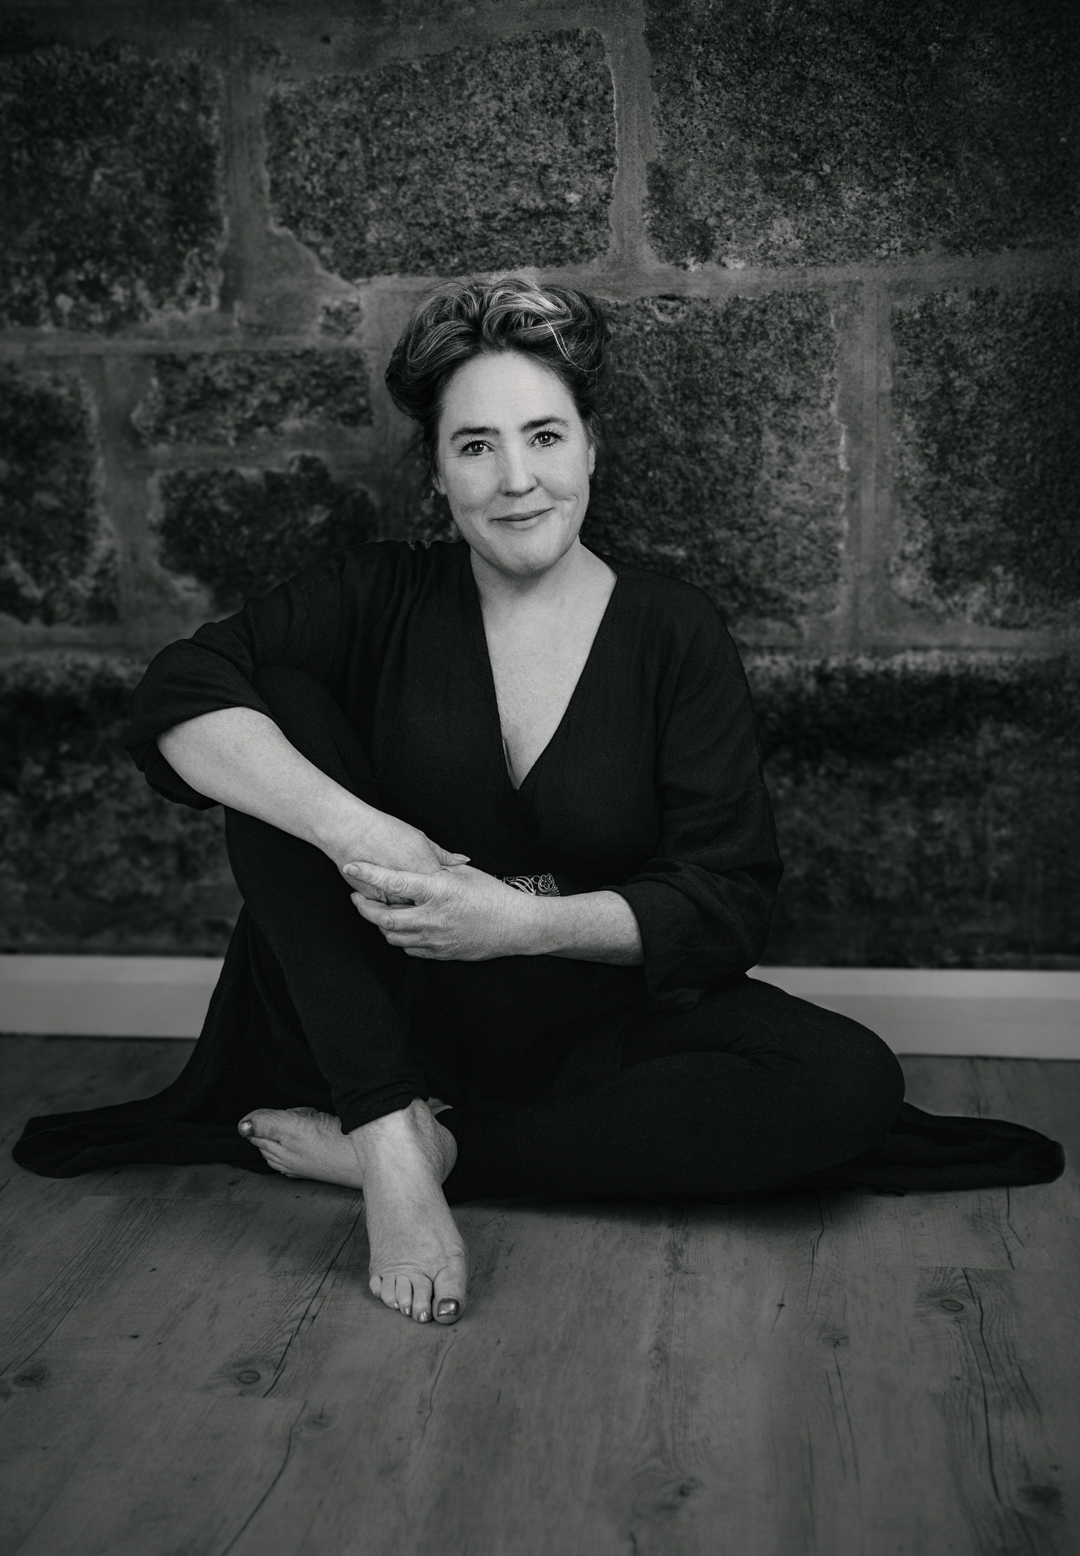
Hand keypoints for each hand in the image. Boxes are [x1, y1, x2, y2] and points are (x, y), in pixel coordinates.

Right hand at [331, 810, 467, 898]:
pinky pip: (388, 911)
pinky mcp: (376, 902)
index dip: (443, 891)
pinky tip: (387, 895)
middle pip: (427, 906)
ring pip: (407, 914)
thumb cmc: (385, 831)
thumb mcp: (420, 839)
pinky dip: (389, 906)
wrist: (353, 831)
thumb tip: (463, 860)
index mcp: (428, 872)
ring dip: (408, 908)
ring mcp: (394, 898)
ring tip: (404, 896)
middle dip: (428, 905)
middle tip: (425, 898)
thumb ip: (442, 854)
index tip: (443, 889)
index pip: (444, 892)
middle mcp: (413, 889)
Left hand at [344, 862, 533, 960]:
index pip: (394, 881)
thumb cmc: (492, 895)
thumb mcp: (464, 874)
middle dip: (364, 907)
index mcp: (438, 891)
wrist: (514, 927)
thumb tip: (418, 856)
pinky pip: (409, 949)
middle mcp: (432, 917)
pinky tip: (400, 927)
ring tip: (377, 911)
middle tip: (356, 897)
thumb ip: (437, 867)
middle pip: (384, 917)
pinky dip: (399, 938)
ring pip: (393, 936)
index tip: (351, 866)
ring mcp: (435, 939)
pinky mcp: (439, 953)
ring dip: (380, 924)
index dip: (369, 874)